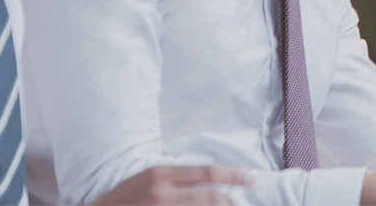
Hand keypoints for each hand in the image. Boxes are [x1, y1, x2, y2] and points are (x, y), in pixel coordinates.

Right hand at [92, 165, 254, 204]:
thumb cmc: (125, 198)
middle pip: (209, 196)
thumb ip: (177, 180)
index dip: (233, 174)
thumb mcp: (149, 179)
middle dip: (230, 200)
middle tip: (240, 202)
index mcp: (161, 174)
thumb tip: (210, 182)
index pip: (206, 172)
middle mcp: (162, 191)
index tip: (251, 177)